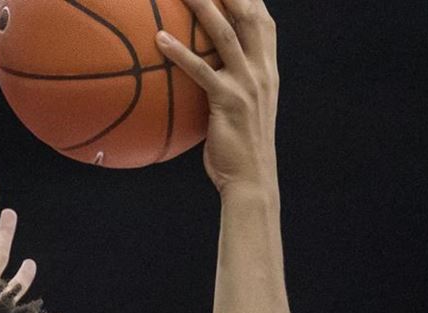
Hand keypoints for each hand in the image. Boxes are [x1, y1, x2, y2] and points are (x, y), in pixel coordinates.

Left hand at [156, 0, 278, 195]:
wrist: (252, 180)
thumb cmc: (239, 150)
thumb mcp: (243, 111)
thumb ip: (232, 86)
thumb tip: (207, 75)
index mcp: (267, 70)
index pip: (263, 21)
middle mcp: (262, 71)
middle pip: (248, 16)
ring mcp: (248, 85)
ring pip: (225, 35)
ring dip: (203, 7)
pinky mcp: (228, 102)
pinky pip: (201, 71)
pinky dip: (180, 52)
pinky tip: (160, 39)